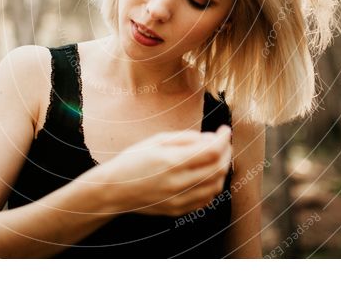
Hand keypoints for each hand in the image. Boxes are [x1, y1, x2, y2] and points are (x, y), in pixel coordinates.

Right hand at [94, 125, 231, 216]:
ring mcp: (180, 199)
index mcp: (172, 161)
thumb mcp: (156, 140)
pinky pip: (206, 199)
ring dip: (221, 170)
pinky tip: (206, 175)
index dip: (223, 139)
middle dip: (226, 152)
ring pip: (216, 186)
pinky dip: (213, 185)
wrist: (115, 190)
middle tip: (223, 143)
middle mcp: (178, 183)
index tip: (224, 130)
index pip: (212, 151)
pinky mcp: (179, 210)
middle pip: (218, 169)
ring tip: (215, 157)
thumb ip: (185, 138)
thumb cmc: (133, 160)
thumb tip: (210, 138)